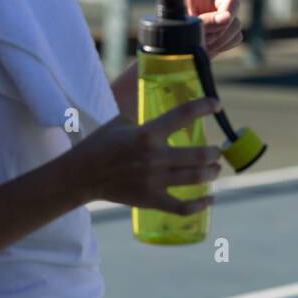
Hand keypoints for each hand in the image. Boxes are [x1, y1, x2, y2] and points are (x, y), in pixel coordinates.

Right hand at [65, 97, 223, 213]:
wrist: (81, 175)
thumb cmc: (102, 144)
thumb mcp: (122, 121)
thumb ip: (143, 111)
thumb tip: (156, 90)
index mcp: (147, 133)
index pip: (183, 114)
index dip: (204, 107)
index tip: (216, 105)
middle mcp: (153, 157)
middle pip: (198, 155)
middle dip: (214, 153)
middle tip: (216, 151)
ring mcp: (152, 180)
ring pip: (195, 178)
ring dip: (212, 173)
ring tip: (215, 169)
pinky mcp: (150, 200)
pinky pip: (182, 207)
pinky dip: (200, 205)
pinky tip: (210, 200)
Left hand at [182, 0, 250, 56]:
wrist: (177, 59)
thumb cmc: (174, 37)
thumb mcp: (186, 25)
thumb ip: (207, 21)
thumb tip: (228, 19)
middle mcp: (213, 0)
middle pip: (233, 2)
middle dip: (224, 18)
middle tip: (207, 32)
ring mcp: (223, 16)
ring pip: (236, 23)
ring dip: (220, 37)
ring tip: (202, 42)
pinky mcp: (230, 32)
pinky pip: (237, 37)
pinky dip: (225, 45)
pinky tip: (211, 47)